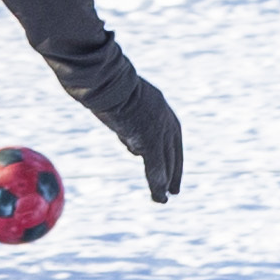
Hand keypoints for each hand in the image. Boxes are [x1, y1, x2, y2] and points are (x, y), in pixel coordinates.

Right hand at [76, 53, 185, 201]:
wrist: (106, 81)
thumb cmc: (106, 85)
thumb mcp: (123, 103)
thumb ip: (131, 122)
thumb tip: (132, 143)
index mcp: (162, 108)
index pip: (172, 137)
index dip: (172, 155)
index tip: (170, 168)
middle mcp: (166, 119)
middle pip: (173, 151)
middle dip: (174, 171)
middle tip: (173, 190)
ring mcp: (160, 130)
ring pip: (166, 163)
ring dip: (164, 182)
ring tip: (162, 198)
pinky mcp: (151, 140)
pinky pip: (156, 168)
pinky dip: (157, 185)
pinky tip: (159, 198)